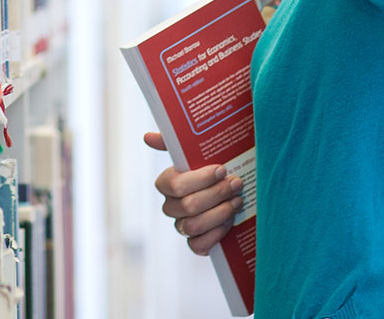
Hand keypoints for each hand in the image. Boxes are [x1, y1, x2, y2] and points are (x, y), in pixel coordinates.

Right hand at [144, 131, 245, 256]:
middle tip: (236, 184)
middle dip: (216, 194)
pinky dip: (216, 234)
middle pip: (189, 206)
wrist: (234, 192)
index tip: (221, 169)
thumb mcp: (198, 152)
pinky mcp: (196, 244)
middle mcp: (171, 206)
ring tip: (236, 201)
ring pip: (194, 226)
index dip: (200, 179)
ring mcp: (182, 226)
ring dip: (220, 213)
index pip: (175, 185)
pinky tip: (230, 221)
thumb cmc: (216, 169)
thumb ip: (173, 142)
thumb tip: (147, 137)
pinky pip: (198, 246)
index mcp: (168, 183)